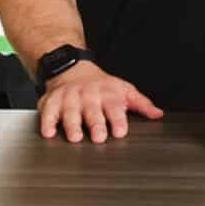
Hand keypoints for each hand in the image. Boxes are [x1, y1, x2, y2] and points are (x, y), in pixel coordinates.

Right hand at [37, 60, 162, 141]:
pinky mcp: (52, 101)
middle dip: (96, 123)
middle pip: (92, 111)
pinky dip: (47, 121)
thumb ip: (141, 104)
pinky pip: (47, 111)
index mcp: (108, 94)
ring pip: (70, 111)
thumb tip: (158, 114)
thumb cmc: (101, 86)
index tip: (120, 131)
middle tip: (99, 137)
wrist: (72, 68)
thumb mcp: (124, 90)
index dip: (118, 120)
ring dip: (72, 124)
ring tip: (75, 137)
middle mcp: (89, 95)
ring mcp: (69, 98)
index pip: (115, 107)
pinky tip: (48, 131)